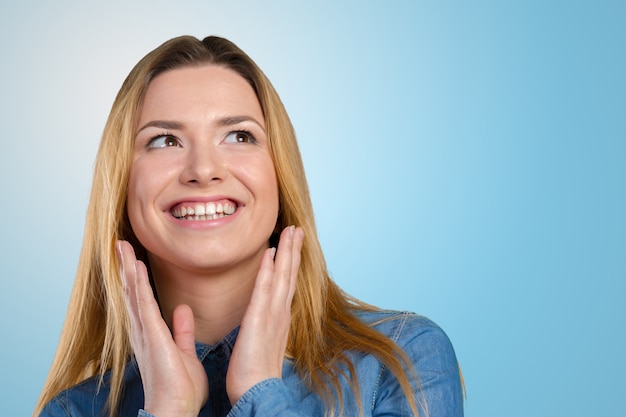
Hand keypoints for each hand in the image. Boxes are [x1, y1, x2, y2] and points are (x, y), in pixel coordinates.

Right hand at [117, 241, 208, 416]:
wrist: (174, 410)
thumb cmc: (180, 387)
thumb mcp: (185, 352)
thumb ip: (182, 331)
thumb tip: (182, 309)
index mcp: (151, 334)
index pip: (141, 300)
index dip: (136, 278)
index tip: (133, 258)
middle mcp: (142, 331)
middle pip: (132, 292)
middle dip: (127, 268)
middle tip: (121, 244)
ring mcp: (144, 333)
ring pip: (134, 293)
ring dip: (128, 269)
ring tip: (122, 247)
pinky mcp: (152, 336)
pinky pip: (144, 304)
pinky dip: (139, 284)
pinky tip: (136, 268)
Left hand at [226, 226, 303, 403]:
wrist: (256, 390)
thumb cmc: (255, 372)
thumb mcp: (262, 343)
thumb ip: (265, 326)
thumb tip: (264, 317)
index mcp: (280, 317)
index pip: (287, 284)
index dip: (291, 263)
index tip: (293, 244)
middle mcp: (280, 312)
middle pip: (290, 275)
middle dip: (294, 251)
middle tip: (298, 229)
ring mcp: (272, 314)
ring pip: (282, 276)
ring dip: (287, 252)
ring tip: (292, 230)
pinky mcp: (259, 318)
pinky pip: (264, 288)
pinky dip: (269, 269)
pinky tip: (271, 252)